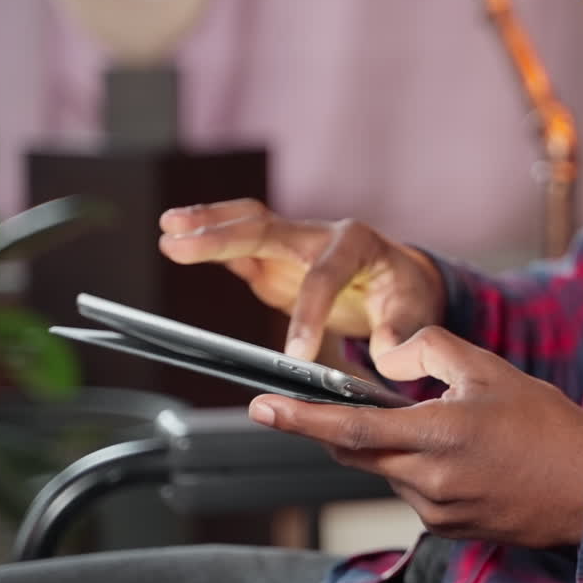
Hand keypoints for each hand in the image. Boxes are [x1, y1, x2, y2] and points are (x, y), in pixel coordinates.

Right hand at [158, 198, 443, 359]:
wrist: (400, 278)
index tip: (295, 358)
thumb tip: (390, 357)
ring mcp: (294, 241)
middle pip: (269, 228)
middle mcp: (321, 234)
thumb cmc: (406, 295)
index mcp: (358, 244)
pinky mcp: (275, 256)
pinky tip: (174, 238)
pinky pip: (240, 243)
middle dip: (223, 236)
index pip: (325, 277)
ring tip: (167, 228)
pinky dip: (208, 240)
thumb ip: (402, 335)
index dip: (308, 317)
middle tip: (180, 243)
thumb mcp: (415, 315)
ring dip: (207, 225)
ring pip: (248, 225)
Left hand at [248, 326, 582, 547]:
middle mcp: (429, 480)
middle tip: (338, 405)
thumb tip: (389, 354)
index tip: (261, 407)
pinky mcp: (448, 528)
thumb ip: (431, 350)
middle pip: (357, 451)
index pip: (349, 426)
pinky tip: (462, 456)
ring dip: (393, 445)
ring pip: (387, 470)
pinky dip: (419, 467)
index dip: (299, 418)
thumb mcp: (490, 369)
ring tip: (448, 428)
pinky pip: (413, 491)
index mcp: (436, 435)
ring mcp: (437, 510)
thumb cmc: (548, 427)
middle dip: (339, 427)